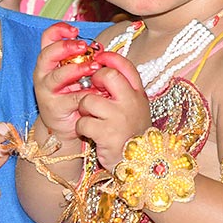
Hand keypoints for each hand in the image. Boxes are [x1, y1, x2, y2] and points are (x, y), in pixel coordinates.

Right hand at [32, 22, 99, 138]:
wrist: (67, 123)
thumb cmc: (74, 93)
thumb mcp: (78, 73)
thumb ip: (85, 59)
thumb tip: (100, 48)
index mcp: (48, 60)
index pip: (47, 38)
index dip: (59, 30)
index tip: (75, 30)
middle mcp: (43, 73)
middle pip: (47, 54)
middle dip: (65, 47)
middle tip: (83, 46)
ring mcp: (46, 91)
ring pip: (57, 76)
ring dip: (76, 70)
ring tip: (93, 68)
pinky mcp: (53, 107)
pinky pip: (70, 98)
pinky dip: (86, 93)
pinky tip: (98, 90)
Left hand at [76, 51, 150, 169]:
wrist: (140, 165)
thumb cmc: (133, 134)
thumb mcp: (136, 108)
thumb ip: (124, 91)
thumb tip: (102, 69)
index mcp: (139, 94)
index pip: (126, 66)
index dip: (110, 58)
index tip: (99, 57)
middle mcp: (131, 102)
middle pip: (108, 75)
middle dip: (94, 80)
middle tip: (92, 90)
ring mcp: (119, 118)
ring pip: (88, 100)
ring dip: (83, 109)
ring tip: (89, 118)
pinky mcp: (106, 134)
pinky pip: (83, 122)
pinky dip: (81, 128)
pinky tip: (88, 133)